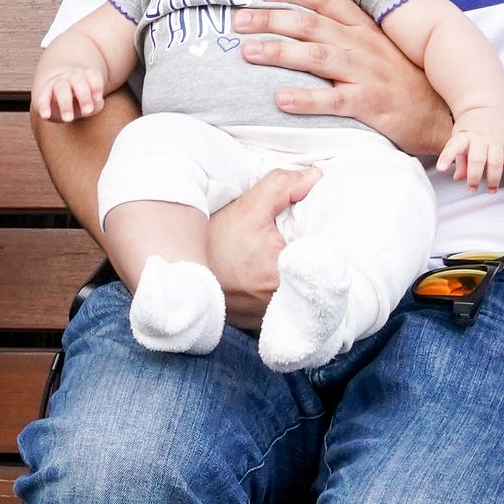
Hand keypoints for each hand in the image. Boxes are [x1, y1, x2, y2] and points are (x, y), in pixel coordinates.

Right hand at [32, 56, 108, 122]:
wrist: (55, 91)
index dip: (96, 85)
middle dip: (83, 95)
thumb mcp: (91, 102)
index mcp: (86, 77)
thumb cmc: (79, 100)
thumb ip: (95, 105)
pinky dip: (44, 106)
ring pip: (61, 88)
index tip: (97, 97)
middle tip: (87, 111)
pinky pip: (43, 97)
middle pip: (78, 80)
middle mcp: (72, 77)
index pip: (93, 75)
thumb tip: (91, 107)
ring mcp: (57, 83)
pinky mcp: (43, 93)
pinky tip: (46, 115)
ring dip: (65, 103)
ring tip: (68, 119)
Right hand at [205, 166, 318, 331]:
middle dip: (311, 264)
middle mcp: (278, 306)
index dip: (325, 248)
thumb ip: (282, 186)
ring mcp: (268, 320)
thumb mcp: (248, 207)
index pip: (324, 263)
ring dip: (298, 283)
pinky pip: (281, 311)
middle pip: (313, 282)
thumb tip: (314, 177)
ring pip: (299, 299)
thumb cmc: (213, 241)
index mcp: (283, 278)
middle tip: (300, 247)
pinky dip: (282, 298)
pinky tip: (272, 281)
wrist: (178, 270)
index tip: (318, 236)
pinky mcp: (257, 327)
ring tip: (284, 264)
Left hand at [234, 0, 448, 159]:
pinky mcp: (370, 105)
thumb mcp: (382, 48)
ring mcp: (366, 74)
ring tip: (248, 51)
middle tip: (238, 20)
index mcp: (365, 29)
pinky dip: (305, 99)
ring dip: (278, 51)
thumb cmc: (407, 83)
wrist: (441, 115)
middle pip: (310, 24)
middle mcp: (363, 45)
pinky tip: (280, 99)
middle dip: (271, 19)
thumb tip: (311, 25)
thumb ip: (351, 34)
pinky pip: (333, 100)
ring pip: (315, 56)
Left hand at [436, 121, 503, 192]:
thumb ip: (459, 159)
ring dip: (494, 179)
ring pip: (496, 162)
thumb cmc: (471, 126)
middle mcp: (482, 137)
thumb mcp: (459, 137)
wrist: (489, 105)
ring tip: (490, 190)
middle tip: (471, 188)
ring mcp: (497, 140)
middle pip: (478, 159)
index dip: (446, 157)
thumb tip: (458, 178)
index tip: (441, 168)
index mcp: (465, 136)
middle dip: (474, 177)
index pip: (454, 146)